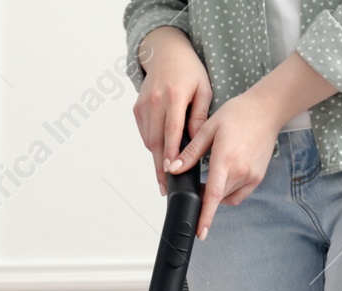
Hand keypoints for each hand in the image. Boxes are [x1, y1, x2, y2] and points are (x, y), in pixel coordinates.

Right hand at [132, 26, 211, 195]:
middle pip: (155, 140)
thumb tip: (196, 141)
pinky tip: (161, 153)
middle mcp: (155, 101)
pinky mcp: (137, 109)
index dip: (169, 153)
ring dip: (155, 158)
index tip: (170, 170)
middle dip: (159, 166)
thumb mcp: (203, 90)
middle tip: (165, 186)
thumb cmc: (189, 71)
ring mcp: (143, 105)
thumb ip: (200, 116)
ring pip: (148, 139)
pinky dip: (152, 145)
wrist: (166, 53)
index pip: (171, 130)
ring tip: (164, 176)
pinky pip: (144, 133)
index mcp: (174, 96)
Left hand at [165, 90, 287, 238]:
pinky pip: (239, 193)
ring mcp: (251, 176)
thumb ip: (191, 153)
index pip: (213, 196)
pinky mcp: (258, 177)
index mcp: (225, 160)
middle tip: (199, 183)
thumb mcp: (209, 129)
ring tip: (214, 174)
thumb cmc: (239, 114)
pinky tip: (226, 175)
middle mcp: (241, 171)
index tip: (200, 232)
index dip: (205, 216)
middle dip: (206, 197)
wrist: (267, 110)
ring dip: (218, 193)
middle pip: (218, 198)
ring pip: (228, 197)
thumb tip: (174, 169)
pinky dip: (229, 191)